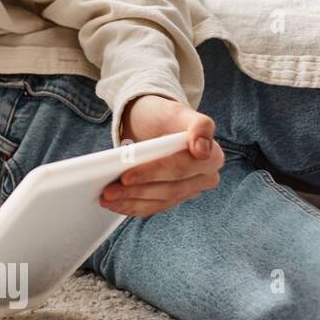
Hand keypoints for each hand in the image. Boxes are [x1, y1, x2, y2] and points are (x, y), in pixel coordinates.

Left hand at [100, 94, 223, 216]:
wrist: (152, 122)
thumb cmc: (164, 116)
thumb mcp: (179, 112)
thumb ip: (199, 125)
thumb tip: (202, 150)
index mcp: (212, 157)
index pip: (180, 169)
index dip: (152, 174)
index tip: (126, 177)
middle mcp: (205, 177)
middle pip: (169, 189)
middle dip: (137, 191)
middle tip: (109, 190)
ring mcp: (189, 190)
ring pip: (160, 201)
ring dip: (131, 202)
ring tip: (107, 198)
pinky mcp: (173, 197)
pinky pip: (154, 207)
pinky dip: (133, 207)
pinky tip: (114, 205)